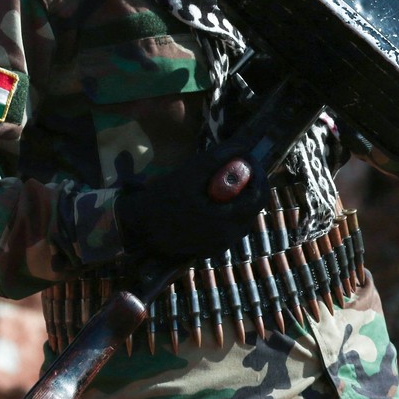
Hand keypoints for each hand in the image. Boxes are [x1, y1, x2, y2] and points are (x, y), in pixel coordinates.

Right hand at [116, 146, 267, 258]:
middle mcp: (227, 239)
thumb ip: (217, 159)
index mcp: (225, 222)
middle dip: (248, 188)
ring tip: (224, 183)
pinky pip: (230, 229)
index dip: (258, 177)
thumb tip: (242, 147)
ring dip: (239, 201)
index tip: (249, 162)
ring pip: (242, 220)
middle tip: (237, 170)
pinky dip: (228, 213)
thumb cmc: (163, 199)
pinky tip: (213, 201)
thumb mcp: (189, 173)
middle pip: (253, 210)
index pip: (258, 198)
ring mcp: (219, 247)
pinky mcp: (211, 250)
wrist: (139, 226)